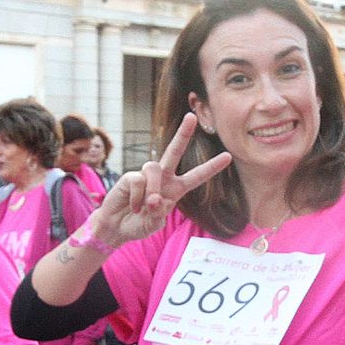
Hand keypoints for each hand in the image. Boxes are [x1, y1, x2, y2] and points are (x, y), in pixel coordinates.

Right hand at [88, 113, 231, 248]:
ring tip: (146, 207)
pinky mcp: (130, 176)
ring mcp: (146, 175)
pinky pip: (137, 180)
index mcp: (176, 189)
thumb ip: (159, 213)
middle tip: (192, 117)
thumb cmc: (138, 224)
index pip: (196, 176)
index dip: (211, 167)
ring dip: (152, 188)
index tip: (228, 156)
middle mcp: (163, 178)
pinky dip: (137, 197)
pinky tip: (133, 206)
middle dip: (183, 134)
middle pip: (174, 151)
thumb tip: (156, 198)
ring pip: (154, 168)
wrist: (116, 227)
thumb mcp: (154, 224)